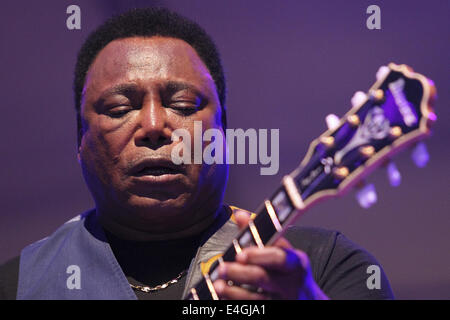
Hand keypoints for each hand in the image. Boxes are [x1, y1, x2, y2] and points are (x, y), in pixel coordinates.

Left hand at [213, 210, 328, 299]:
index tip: (241, 254)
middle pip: (263, 278)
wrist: (310, 303)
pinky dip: (237, 304)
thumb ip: (262, 235)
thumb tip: (241, 216)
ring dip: (234, 292)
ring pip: (256, 299)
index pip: (278, 256)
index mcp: (296, 262)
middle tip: (222, 268)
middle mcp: (292, 283)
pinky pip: (255, 309)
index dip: (259, 255)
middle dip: (240, 273)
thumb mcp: (286, 252)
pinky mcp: (277, 310)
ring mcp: (284, 300)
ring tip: (218, 285)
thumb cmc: (292, 273)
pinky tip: (225, 299)